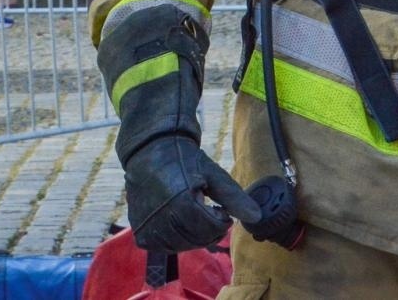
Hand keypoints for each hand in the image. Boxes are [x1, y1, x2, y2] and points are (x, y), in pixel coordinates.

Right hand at [123, 135, 260, 251]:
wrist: (150, 150)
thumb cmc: (185, 160)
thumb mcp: (213, 174)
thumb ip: (234, 197)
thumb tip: (257, 217)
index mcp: (183, 202)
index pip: (213, 229)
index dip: (221, 220)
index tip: (219, 208)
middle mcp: (163, 218)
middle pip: (197, 240)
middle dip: (208, 230)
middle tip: (206, 212)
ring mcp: (148, 227)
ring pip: (180, 246)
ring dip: (191, 236)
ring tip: (191, 214)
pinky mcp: (140, 231)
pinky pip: (162, 247)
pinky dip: (173, 240)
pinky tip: (177, 222)